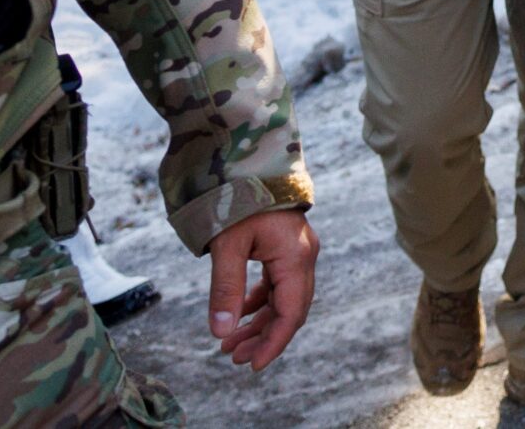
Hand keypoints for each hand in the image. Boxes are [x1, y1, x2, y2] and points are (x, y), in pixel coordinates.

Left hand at [208, 207, 318, 372]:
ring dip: (260, 322)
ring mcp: (297, 251)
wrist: (250, 159)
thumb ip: (226, 290)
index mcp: (295, 257)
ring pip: (283, 298)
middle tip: (234, 359)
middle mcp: (303, 256)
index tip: (253, 366)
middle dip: (264, 337)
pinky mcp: (287, 246)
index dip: (273, 343)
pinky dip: (260, 302)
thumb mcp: (227, 245)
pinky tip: (240, 315)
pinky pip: (278, 283)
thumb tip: (221, 333)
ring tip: (231, 345)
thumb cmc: (239, 198)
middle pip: (290, 309)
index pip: (291, 313)